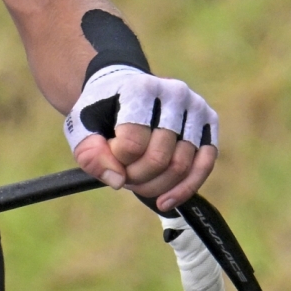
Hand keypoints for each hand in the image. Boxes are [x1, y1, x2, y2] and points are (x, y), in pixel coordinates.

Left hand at [65, 65, 218, 211]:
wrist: (122, 93)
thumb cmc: (102, 113)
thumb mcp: (82, 129)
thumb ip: (90, 154)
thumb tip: (117, 180)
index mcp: (141, 88)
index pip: (132, 144)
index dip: (116, 160)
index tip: (109, 153)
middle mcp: (175, 93)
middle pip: (159, 159)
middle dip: (136, 177)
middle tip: (122, 173)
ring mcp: (196, 107)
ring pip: (181, 166)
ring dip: (155, 185)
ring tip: (137, 180)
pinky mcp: (209, 124)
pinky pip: (204, 165)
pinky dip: (185, 188)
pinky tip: (165, 201)